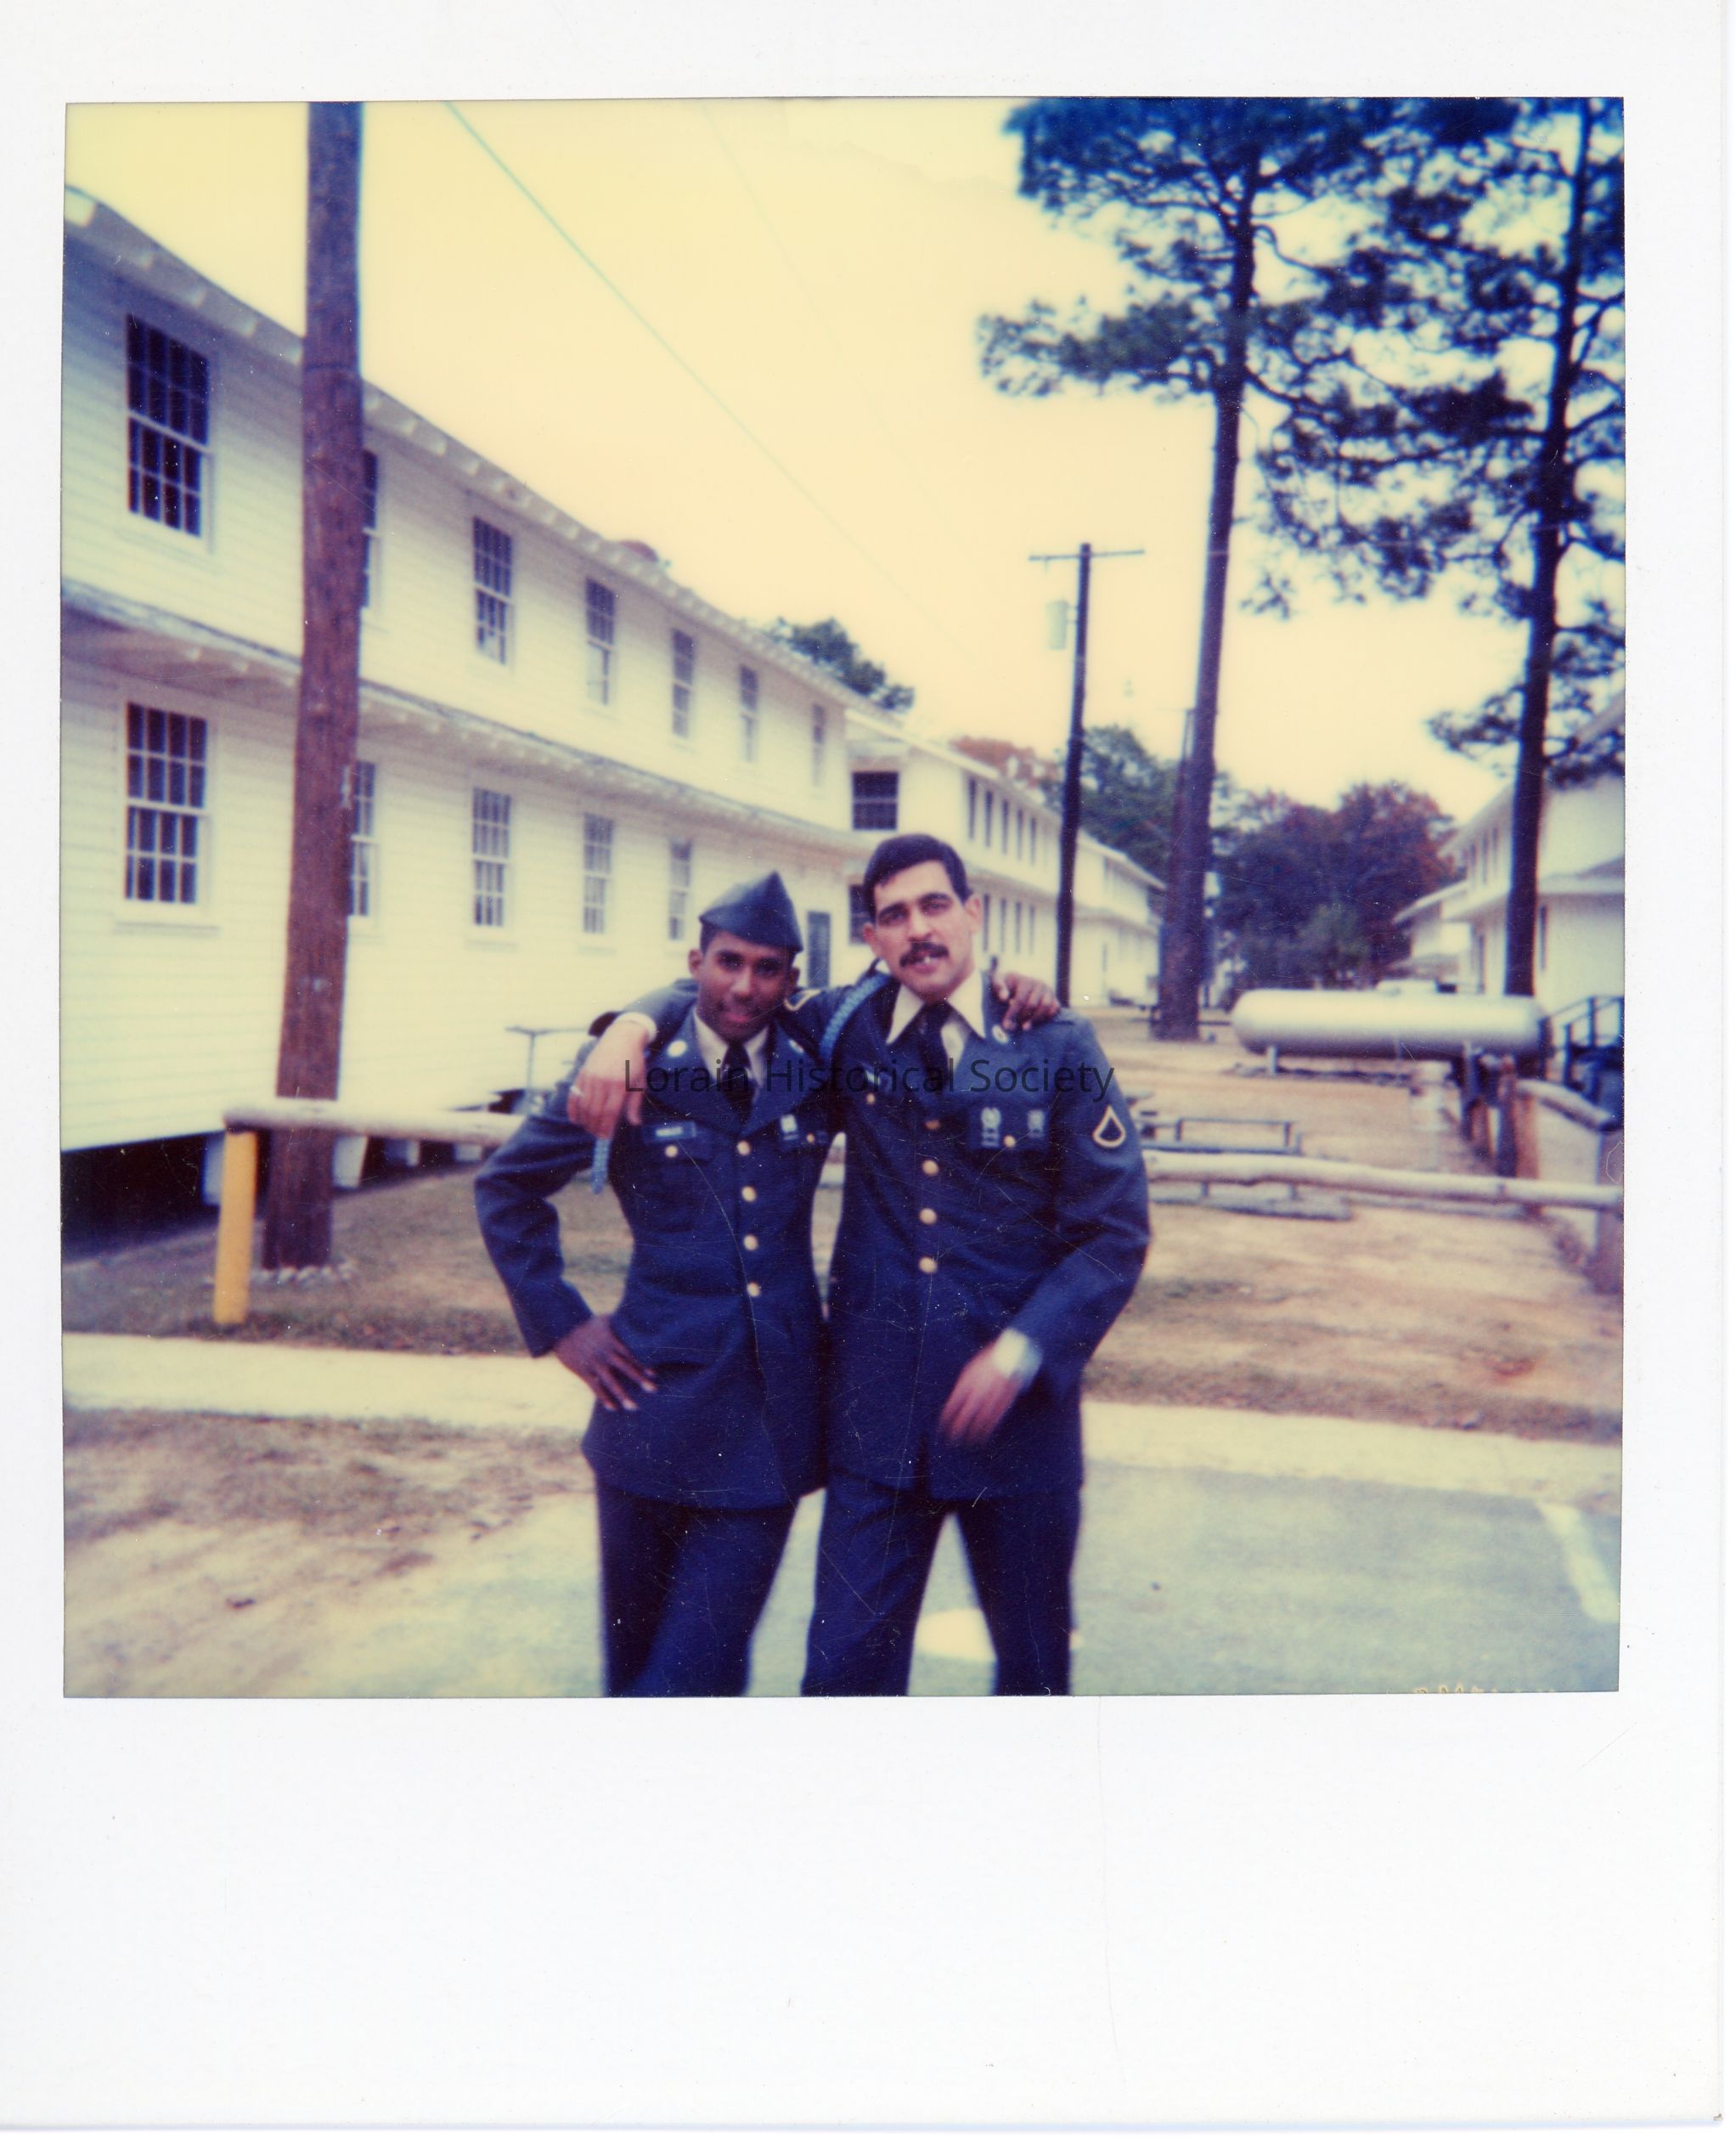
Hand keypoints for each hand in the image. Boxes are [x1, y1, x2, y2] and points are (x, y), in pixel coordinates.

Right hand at [553, 1316, 657, 1410]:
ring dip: (623, 1395)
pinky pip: (595, 1387)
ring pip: (611, 1382)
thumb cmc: (585, 1325)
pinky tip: (613, 1409)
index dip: (643, 1364)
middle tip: (654, 1390)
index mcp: (612, 1342)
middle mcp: (606, 1354)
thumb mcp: (603, 1320)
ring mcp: (595, 1364)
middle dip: (639, 1379)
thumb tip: (634, 1318)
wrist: (561, 1330)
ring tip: (634, 1407)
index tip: (654, 1375)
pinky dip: (604, 1398)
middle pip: (626, 1368)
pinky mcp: (583, 1371)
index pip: (631, 1354)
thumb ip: (619, 1323)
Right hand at [570, 1017, 650, 1133]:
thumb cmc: (633, 1062)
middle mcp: (603, 1082)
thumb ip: (635, 1104)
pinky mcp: (582, 1073)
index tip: (606, 1137)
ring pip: (584, 1105)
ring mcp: (591, 1077)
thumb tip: (634, 1124)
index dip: (606, 1128)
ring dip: (585, 1121)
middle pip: (595, 1112)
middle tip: (598, 1135)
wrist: (621, 1038)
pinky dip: (573, 1109)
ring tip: (589, 1129)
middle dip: (595, 1127)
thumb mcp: (640, 1082)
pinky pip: (574, 1095)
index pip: (610, 1113)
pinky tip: (575, 1119)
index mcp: (620, 1085)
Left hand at [938, 1345, 1022, 1443]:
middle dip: (957, 1429)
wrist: (1010, 1354)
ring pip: (980, 1420)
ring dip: (973, 1433)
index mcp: (967, 1382)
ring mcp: (992, 1397)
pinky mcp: (1004, 1401)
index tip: (942, 1427)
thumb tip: (954, 1404)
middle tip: (952, 1440)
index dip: (947, 1418)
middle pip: (965, 1415)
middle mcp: (979, 1391)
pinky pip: (994, 1419)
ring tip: (968, 1442)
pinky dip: (988, 1429)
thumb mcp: (970, 1370)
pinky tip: (983, 1437)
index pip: (953, 1404)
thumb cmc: (987, 1362)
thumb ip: (962, 1387)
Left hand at [993, 971, 1058, 1029]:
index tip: (1006, 1024)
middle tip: (1012, 1027)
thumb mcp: (998, 981)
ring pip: (1045, 1007)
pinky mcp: (1054, 997)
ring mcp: (1048, 991)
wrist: (1017, 982)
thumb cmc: (1006, 983)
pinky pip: (1055, 1008)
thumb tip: (1004, 998)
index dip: (1012, 1013)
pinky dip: (1047, 1017)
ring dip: (1034, 1019)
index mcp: (1026, 981)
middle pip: (1032, 1005)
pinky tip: (1035, 1023)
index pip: (1020, 999)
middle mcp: (1039, 984)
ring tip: (1024, 1027)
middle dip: (1021, 1017)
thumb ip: (999, 987)